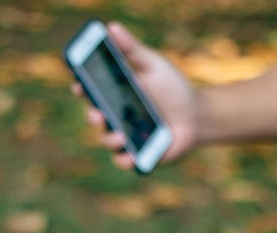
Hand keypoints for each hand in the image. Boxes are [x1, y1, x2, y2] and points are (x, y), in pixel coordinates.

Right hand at [72, 22, 198, 169]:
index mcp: (115, 94)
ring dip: (110, 139)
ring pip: (108, 141)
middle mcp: (116, 117)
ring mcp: (126, 137)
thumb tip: (112, 27)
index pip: (91, 92)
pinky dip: (125, 160)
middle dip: (93, 116)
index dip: (82, 88)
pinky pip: (125, 161)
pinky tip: (130, 156)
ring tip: (121, 136)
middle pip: (95, 118)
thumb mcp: (152, 65)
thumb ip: (132, 50)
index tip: (80, 84)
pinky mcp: (138, 155)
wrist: (196, 115)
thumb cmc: (172, 88)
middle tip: (99, 113)